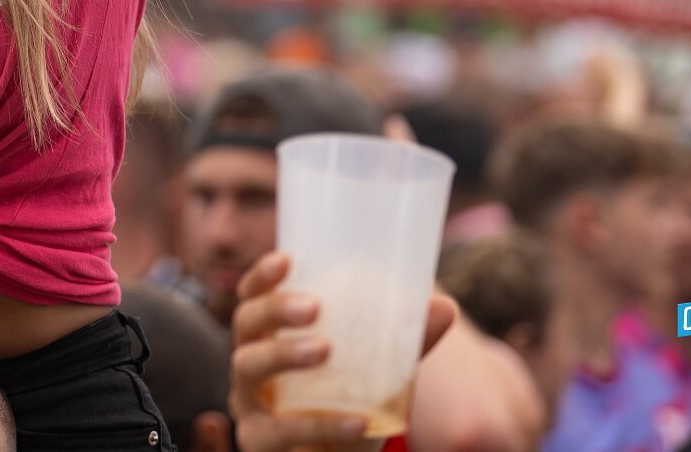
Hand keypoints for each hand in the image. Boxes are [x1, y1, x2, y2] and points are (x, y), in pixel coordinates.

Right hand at [230, 251, 456, 451]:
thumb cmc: (345, 405)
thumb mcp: (373, 372)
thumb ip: (403, 344)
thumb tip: (444, 308)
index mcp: (269, 338)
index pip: (253, 298)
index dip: (262, 276)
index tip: (288, 258)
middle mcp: (250, 365)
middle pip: (246, 325)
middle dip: (275, 309)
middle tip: (313, 306)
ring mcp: (249, 406)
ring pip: (248, 371)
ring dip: (284, 353)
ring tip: (325, 349)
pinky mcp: (259, 444)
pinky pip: (281, 432)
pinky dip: (321, 425)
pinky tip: (357, 422)